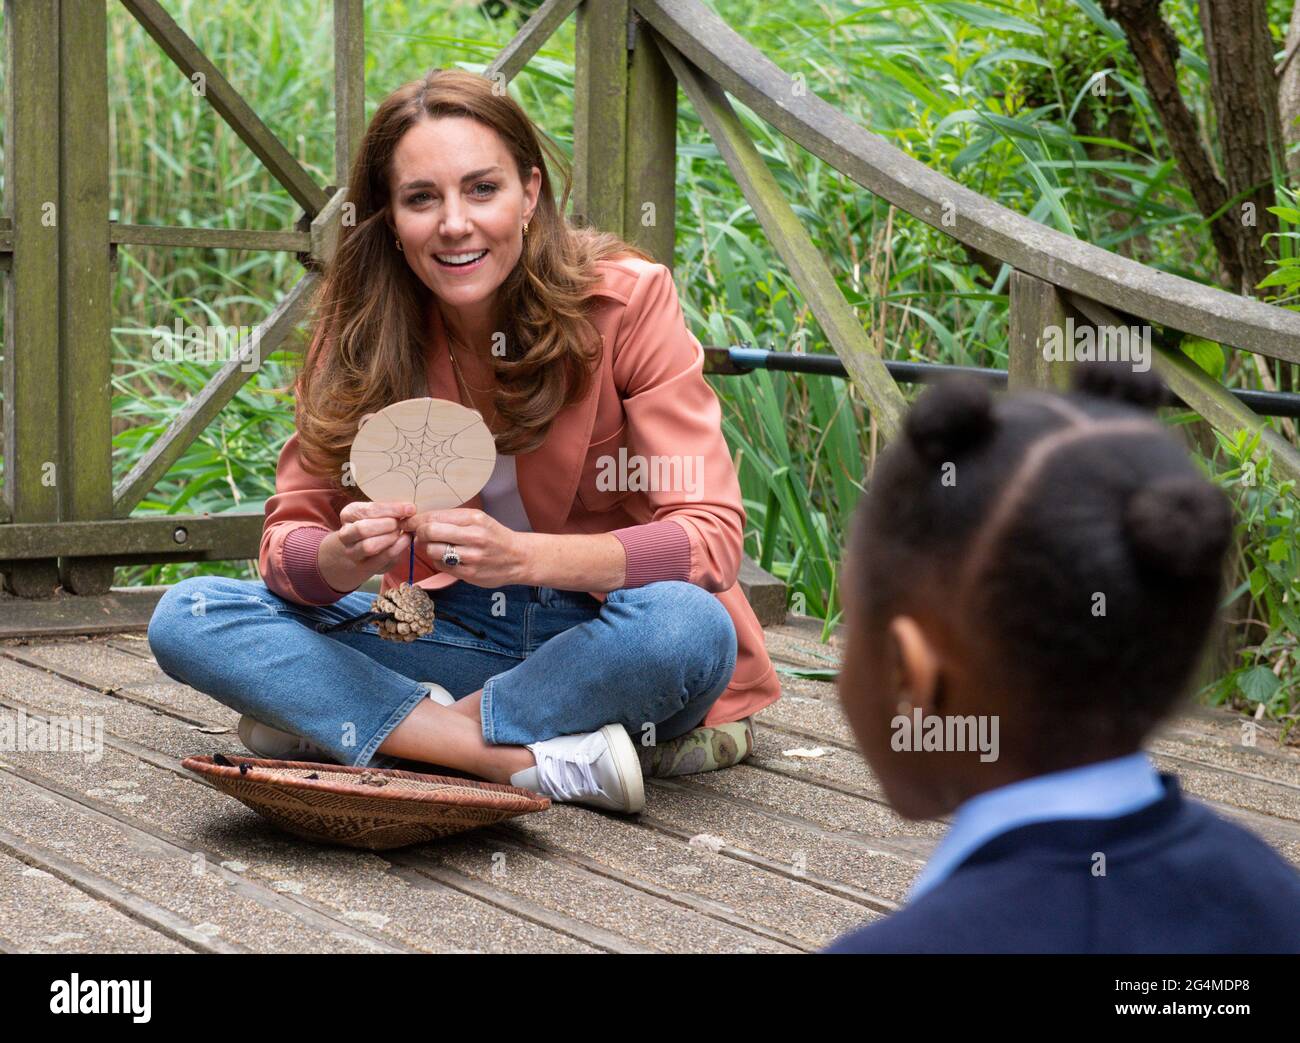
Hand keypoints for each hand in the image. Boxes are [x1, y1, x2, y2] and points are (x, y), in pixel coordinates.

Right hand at [318, 500, 415, 591]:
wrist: (364, 550)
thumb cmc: (375, 525)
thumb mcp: (379, 513)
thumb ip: (392, 511)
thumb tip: (410, 509)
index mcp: (348, 514)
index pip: (367, 510)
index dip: (391, 509)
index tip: (410, 509)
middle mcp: (345, 534)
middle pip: (362, 529)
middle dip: (387, 525)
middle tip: (401, 523)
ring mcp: (353, 553)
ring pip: (368, 546)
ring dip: (390, 539)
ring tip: (402, 532)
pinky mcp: (365, 567)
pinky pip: (381, 559)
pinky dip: (396, 549)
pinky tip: (405, 541)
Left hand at [402, 507, 525, 587]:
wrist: (518, 558)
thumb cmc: (494, 536)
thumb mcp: (478, 519)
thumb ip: (452, 518)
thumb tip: (421, 520)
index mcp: (474, 518)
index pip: (434, 517)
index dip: (416, 520)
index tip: (410, 522)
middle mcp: (473, 536)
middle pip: (430, 532)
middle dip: (420, 533)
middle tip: (420, 535)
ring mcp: (471, 557)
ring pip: (433, 550)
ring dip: (428, 548)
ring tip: (435, 546)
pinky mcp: (469, 573)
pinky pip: (441, 565)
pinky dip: (438, 561)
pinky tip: (447, 557)